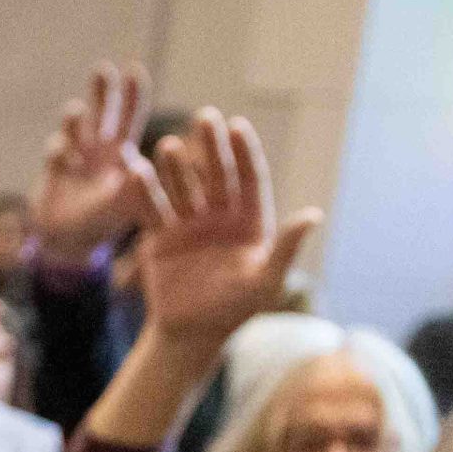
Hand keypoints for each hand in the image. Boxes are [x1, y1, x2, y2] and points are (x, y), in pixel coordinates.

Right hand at [25, 60, 150, 261]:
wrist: (65, 243)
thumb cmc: (101, 225)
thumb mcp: (119, 207)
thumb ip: (129, 186)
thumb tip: (139, 162)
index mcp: (121, 155)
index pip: (129, 119)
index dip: (132, 96)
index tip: (134, 71)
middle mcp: (99, 150)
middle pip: (103, 113)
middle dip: (103, 92)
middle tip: (103, 69)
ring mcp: (76, 157)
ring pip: (75, 126)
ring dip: (75, 119)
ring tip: (75, 113)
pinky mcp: (54, 167)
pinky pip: (56, 150)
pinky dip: (59, 150)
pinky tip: (62, 158)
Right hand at [126, 109, 319, 357]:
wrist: (191, 334)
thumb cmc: (235, 310)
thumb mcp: (266, 282)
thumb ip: (286, 248)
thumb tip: (313, 215)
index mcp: (250, 221)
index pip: (250, 179)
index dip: (245, 153)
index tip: (239, 126)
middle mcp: (221, 216)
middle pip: (217, 175)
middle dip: (212, 147)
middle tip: (205, 117)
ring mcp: (189, 224)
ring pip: (184, 187)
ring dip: (176, 167)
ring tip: (169, 146)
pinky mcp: (161, 237)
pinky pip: (152, 210)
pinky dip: (145, 193)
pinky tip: (138, 172)